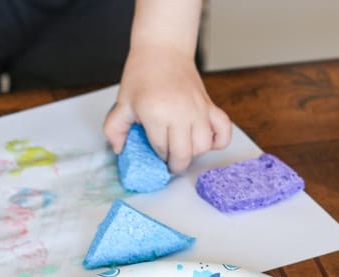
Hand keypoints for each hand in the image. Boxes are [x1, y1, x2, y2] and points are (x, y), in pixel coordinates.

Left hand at [103, 45, 231, 172]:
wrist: (163, 49)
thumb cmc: (142, 75)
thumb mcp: (122, 103)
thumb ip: (114, 130)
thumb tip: (120, 150)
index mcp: (156, 114)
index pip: (161, 150)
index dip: (157, 156)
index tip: (153, 154)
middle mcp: (180, 113)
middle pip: (184, 154)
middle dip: (175, 163)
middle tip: (168, 161)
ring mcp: (198, 110)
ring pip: (203, 146)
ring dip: (193, 153)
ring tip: (183, 148)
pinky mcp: (210, 105)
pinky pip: (224, 131)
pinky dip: (219, 141)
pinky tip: (206, 141)